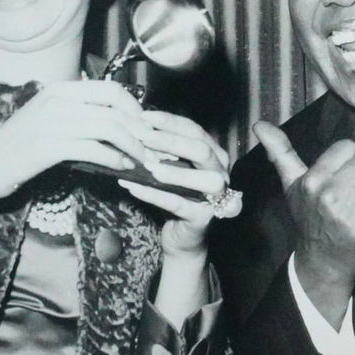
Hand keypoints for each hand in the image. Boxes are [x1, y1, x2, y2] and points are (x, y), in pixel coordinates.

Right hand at [0, 80, 151, 242]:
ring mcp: (52, 122)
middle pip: (116, 108)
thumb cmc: (20, 145)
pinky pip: (94, 149)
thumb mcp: (49, 118)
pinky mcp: (49, 147)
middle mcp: (58, 100)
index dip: (136, 108)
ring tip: (144, 160)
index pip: (112, 89)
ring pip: (109, 127)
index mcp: (60, 90)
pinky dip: (114, 159)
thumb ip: (80, 113)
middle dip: (142, 129)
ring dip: (133, 146)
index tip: (147, 127)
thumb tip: (119, 121)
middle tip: (154, 147)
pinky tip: (123, 168)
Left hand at [117, 110, 231, 323]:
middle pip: (202, 150)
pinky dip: (155, 195)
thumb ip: (161, 150)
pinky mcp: (203, 219)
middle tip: (141, 135)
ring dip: (174, 170)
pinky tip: (134, 187)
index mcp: (214, 155)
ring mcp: (217, 197)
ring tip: (146, 164)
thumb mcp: (170, 168)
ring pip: (203, 179)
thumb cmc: (175, 196)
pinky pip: (180, 205)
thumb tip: (135, 126)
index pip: (195, 131)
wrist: (181, 238)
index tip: (144, 116)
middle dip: (171, 140)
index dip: (170, 122)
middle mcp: (221, 173)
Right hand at [254, 122, 354, 326]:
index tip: (344, 177)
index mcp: (313, 180)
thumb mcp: (292, 186)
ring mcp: (352, 214)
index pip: (349, 147)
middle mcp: (331, 195)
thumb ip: (281, 153)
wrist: (321, 264)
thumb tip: (260, 125)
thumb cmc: (310, 220)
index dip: (351, 161)